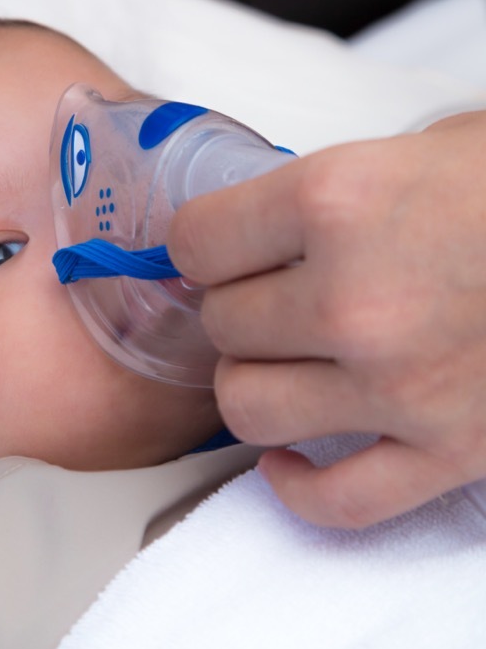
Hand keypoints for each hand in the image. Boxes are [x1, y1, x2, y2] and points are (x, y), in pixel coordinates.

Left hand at [167, 111, 485, 527]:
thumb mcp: (425, 147)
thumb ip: (329, 192)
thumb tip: (256, 228)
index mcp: (338, 201)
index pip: (197, 241)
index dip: (204, 243)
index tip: (220, 248)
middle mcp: (355, 299)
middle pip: (223, 324)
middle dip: (240, 308)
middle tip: (274, 297)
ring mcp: (400, 386)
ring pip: (248, 408)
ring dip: (258, 384)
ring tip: (289, 362)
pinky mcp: (451, 453)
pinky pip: (332, 501)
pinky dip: (298, 484)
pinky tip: (296, 455)